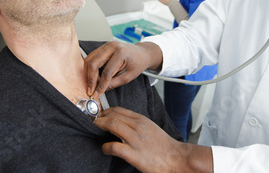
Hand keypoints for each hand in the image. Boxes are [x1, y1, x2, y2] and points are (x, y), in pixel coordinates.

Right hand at [84, 41, 162, 97]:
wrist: (141, 53)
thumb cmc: (137, 64)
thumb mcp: (128, 77)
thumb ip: (113, 84)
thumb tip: (99, 91)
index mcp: (121, 53)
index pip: (106, 72)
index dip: (100, 85)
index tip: (96, 94)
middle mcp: (112, 46)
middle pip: (93, 63)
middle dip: (90, 78)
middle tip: (90, 90)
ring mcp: (106, 45)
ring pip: (90, 59)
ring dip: (88, 73)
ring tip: (91, 84)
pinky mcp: (103, 46)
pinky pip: (92, 56)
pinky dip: (90, 67)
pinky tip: (92, 76)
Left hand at [95, 107, 212, 172]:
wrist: (176, 158)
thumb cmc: (163, 145)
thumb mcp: (150, 128)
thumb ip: (136, 123)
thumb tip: (121, 123)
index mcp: (141, 120)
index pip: (119, 110)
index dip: (105, 112)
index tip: (99, 116)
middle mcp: (138, 126)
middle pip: (113, 115)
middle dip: (99, 118)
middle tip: (93, 122)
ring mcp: (135, 140)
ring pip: (111, 125)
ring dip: (100, 126)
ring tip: (95, 130)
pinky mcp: (133, 154)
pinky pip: (114, 146)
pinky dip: (105, 147)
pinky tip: (105, 149)